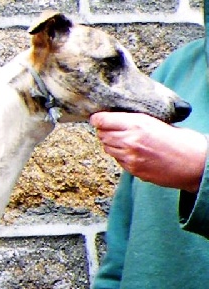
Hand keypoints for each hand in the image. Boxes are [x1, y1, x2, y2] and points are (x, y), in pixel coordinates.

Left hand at [90, 112, 206, 192]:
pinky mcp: (132, 170)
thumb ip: (137, 123)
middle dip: (104, 131)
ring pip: (107, 148)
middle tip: (109, 129)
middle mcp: (130, 140)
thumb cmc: (181, 141)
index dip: (98, 119)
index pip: (104, 121)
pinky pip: (118, 160)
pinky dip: (120, 155)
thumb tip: (118, 121)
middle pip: (102, 135)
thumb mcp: (158, 123)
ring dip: (111, 144)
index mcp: (138, 124)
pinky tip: (132, 153)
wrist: (194, 163)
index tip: (96, 118)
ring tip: (123, 141)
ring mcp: (129, 157)